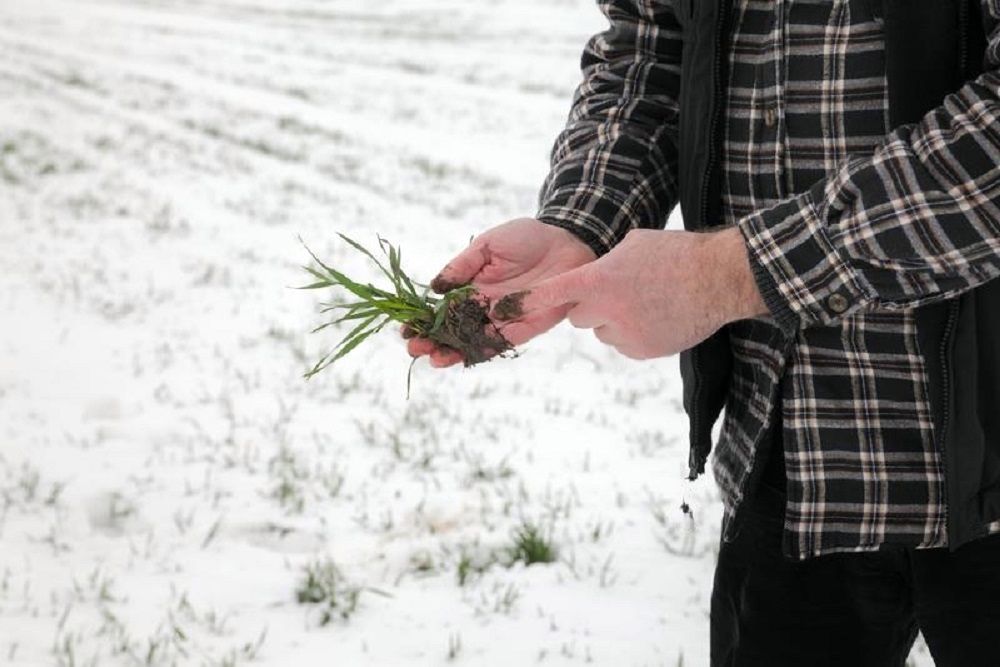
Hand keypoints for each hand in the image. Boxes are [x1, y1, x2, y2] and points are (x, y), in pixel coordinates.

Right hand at [405, 218, 596, 366]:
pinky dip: (484, 350)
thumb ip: (462, 264)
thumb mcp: (488, 245)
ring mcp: (505, 319)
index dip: (423, 320)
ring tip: (435, 359)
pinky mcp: (528, 326)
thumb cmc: (526, 238)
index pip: (442, 309)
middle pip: (454, 331)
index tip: (405, 329)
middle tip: (415, 349)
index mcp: (472, 288)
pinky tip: (466, 357)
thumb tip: (434, 286)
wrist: (567, 240)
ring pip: (474, 341)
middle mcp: (486, 307)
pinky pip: (504, 342)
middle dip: (433, 342)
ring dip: (453, 352)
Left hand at [491, 226, 768, 359]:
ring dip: (615, 319)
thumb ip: (603, 262)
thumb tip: (591, 275)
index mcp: (599, 280)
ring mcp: (624, 335)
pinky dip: (634, 332)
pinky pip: (624, 343)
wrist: (719, 279)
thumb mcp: (633, 244)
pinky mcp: (641, 351)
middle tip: (620, 290)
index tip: (502, 311)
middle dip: (591, 306)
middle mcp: (606, 311)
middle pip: (579, 316)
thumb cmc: (676, 254)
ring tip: (648, 301)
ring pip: (602, 330)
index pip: (553, 295)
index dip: (528, 303)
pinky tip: (659, 315)